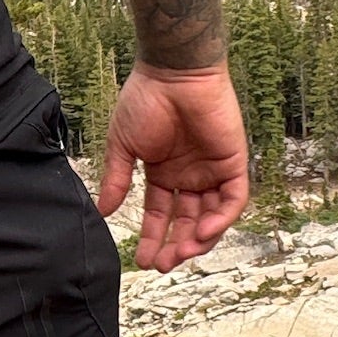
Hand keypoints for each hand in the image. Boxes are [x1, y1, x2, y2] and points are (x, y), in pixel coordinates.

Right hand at [97, 62, 248, 272]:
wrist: (172, 72)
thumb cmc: (145, 99)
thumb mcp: (123, 145)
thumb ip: (117, 179)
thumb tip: (103, 210)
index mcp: (164, 171)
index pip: (161, 214)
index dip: (153, 237)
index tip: (142, 260)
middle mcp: (190, 175)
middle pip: (187, 221)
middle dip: (175, 245)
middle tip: (162, 264)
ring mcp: (213, 169)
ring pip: (211, 216)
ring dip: (198, 239)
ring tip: (181, 254)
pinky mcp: (234, 161)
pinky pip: (233, 198)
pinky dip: (221, 218)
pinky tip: (202, 232)